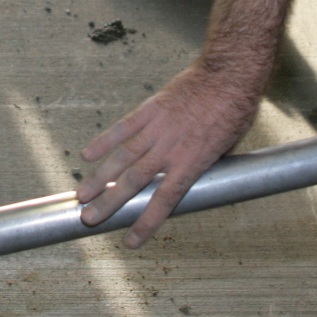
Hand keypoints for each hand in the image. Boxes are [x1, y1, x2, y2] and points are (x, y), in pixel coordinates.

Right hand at [75, 66, 261, 245]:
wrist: (228, 75)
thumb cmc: (234, 112)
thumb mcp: (226, 149)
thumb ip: (204, 166)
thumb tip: (193, 179)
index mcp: (193, 163)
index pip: (165, 200)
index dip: (146, 223)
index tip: (131, 241)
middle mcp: (171, 149)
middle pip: (135, 182)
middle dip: (110, 203)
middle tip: (89, 219)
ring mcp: (158, 128)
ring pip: (123, 157)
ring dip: (100, 178)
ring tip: (82, 195)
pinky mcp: (151, 109)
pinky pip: (124, 127)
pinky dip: (104, 141)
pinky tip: (88, 154)